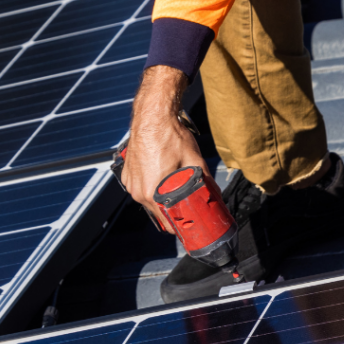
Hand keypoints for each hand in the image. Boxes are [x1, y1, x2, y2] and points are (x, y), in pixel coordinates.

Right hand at [120, 65, 210, 230]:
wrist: (152, 116)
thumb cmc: (169, 136)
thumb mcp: (194, 160)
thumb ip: (205, 180)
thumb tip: (215, 194)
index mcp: (151, 192)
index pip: (166, 222)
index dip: (179, 227)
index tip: (188, 227)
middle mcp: (137, 191)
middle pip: (157, 212)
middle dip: (172, 212)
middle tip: (186, 208)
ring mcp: (130, 182)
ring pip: (148, 199)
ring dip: (160, 198)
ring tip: (174, 190)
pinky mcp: (127, 173)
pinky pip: (140, 187)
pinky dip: (150, 186)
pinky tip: (162, 176)